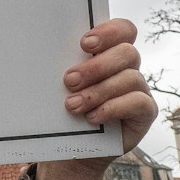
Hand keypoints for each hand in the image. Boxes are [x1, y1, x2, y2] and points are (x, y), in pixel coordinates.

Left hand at [39, 18, 156, 179]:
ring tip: (72, 105)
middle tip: (69, 80)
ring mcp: (139, 89)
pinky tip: (92, 117)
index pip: (124, 30)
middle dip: (96, 66)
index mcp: (110, 53)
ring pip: (130, 78)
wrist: (75, 149)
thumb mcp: (60, 87)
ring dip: (98, 91)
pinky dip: (113, 108)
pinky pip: (138, 103)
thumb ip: (60, 67)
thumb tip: (34, 52)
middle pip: (126, 52)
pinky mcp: (145, 112)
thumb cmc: (65, 111)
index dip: (109, 32)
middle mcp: (128, 68)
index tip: (84, 44)